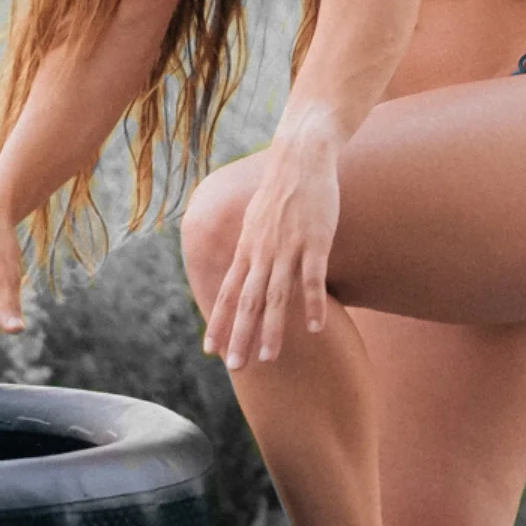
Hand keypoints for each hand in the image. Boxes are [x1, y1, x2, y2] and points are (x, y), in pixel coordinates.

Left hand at [201, 134, 339, 369]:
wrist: (301, 157)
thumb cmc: (281, 190)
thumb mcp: (255, 221)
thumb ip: (251, 248)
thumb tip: (243, 270)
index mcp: (247, 248)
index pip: (228, 292)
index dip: (219, 321)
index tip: (211, 350)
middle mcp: (262, 252)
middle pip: (248, 301)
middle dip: (241, 335)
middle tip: (235, 367)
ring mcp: (288, 247)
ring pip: (277, 295)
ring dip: (273, 329)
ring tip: (270, 359)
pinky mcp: (315, 241)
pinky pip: (312, 279)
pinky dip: (312, 304)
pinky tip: (315, 329)